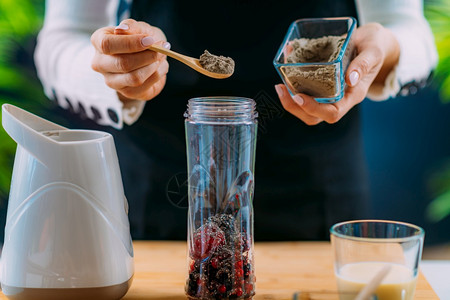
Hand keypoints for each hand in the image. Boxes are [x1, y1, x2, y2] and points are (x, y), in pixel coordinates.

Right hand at [91, 19, 169, 101]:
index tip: (150, 40)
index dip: (131, 43)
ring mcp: (112, 81)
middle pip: (123, 63)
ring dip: (153, 66)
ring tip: (161, 57)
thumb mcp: (140, 28)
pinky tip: (159, 66)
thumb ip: (132, 26)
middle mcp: (100, 63)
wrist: (150, 56)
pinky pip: (144, 86)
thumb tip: (121, 29)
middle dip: (148, 56)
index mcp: (99, 42)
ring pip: (134, 78)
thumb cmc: (141, 39)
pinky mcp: (127, 93)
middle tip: (162, 48)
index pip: (108, 44)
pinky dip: (157, 75)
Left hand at [275, 23, 399, 124]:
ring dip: (290, 100)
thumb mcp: (374, 51)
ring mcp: (329, 94)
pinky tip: (285, 69)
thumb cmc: (375, 46)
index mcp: (352, 96)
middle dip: (294, 108)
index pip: (332, 113)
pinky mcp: (321, 85)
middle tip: (281, 89)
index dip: (313, 109)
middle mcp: (339, 99)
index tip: (298, 96)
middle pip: (313, 117)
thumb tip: (350, 79)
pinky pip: (305, 91)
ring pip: (306, 108)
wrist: (372, 42)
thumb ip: (364, 64)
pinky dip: (292, 84)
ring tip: (279, 84)